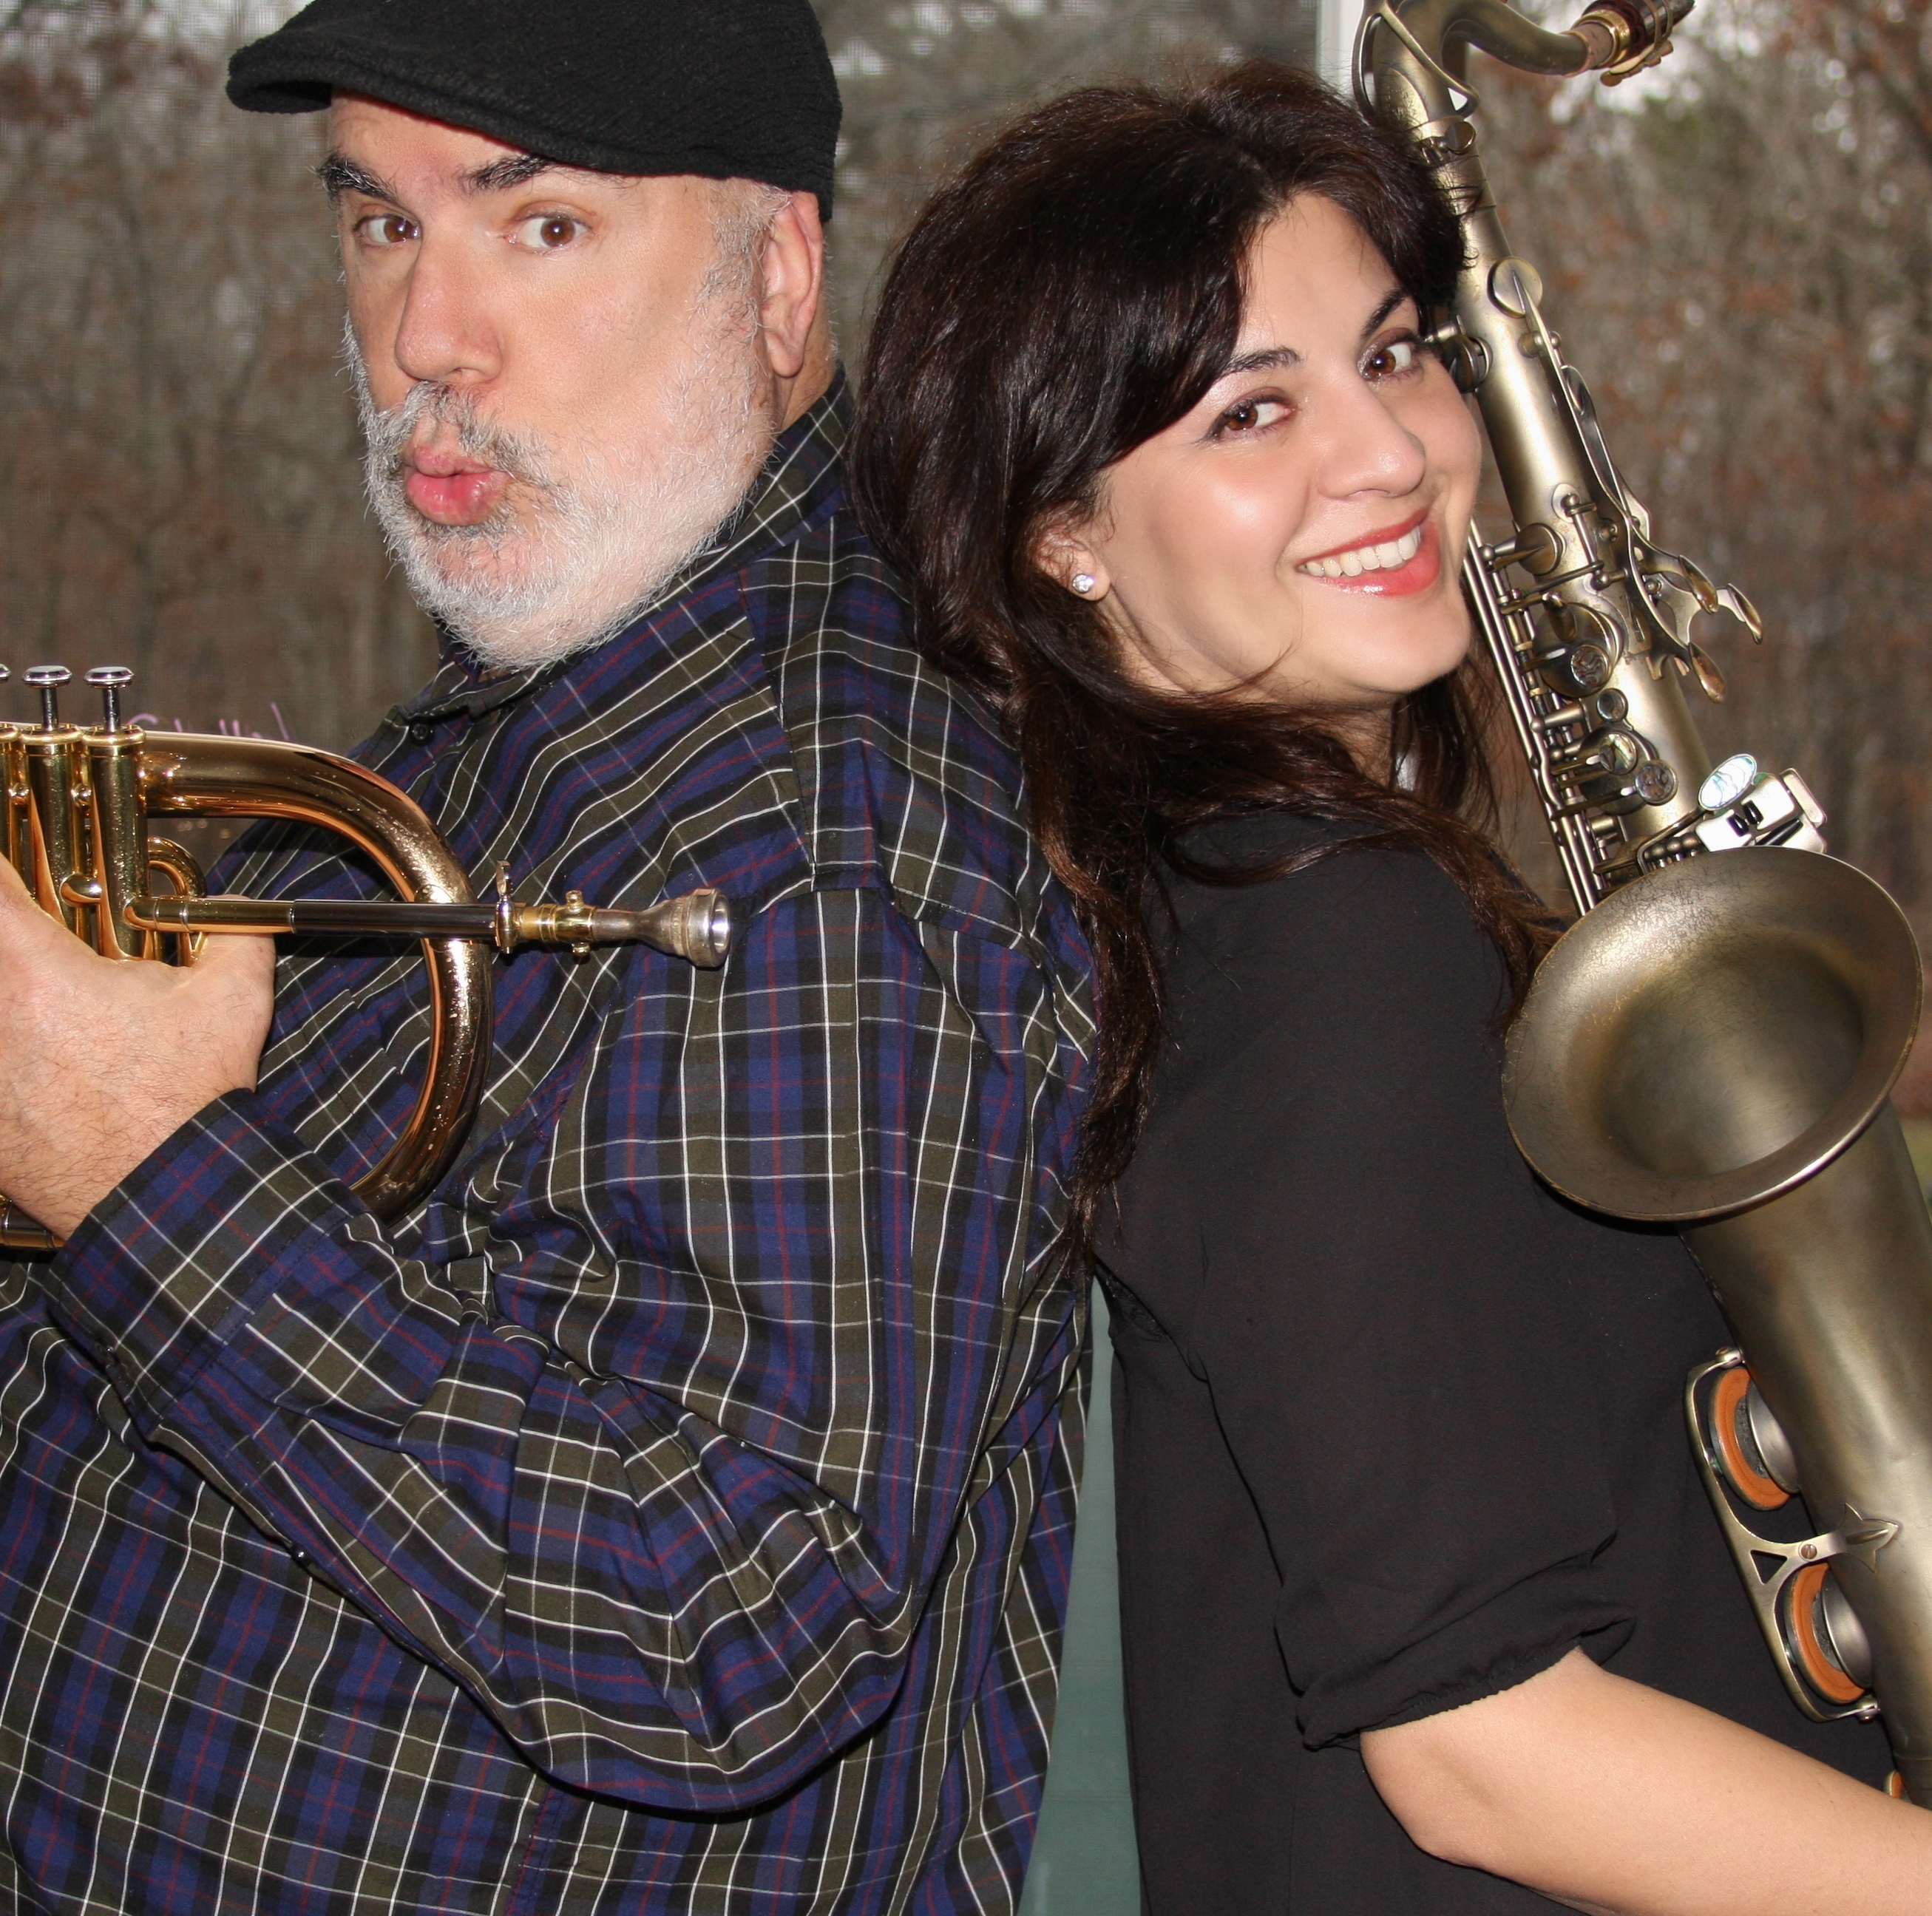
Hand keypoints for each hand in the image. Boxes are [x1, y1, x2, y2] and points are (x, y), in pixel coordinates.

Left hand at [0, 859, 274, 1237]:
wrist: (167, 1196)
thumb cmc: (189, 1104)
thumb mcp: (234, 1004)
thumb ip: (237, 937)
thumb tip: (239, 912)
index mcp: (36, 974)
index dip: (5, 875)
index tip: (20, 876)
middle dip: (17, 947)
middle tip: (43, 952)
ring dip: (19, 1005)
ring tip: (63, 1024)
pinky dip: (18, 1060)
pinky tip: (58, 1073)